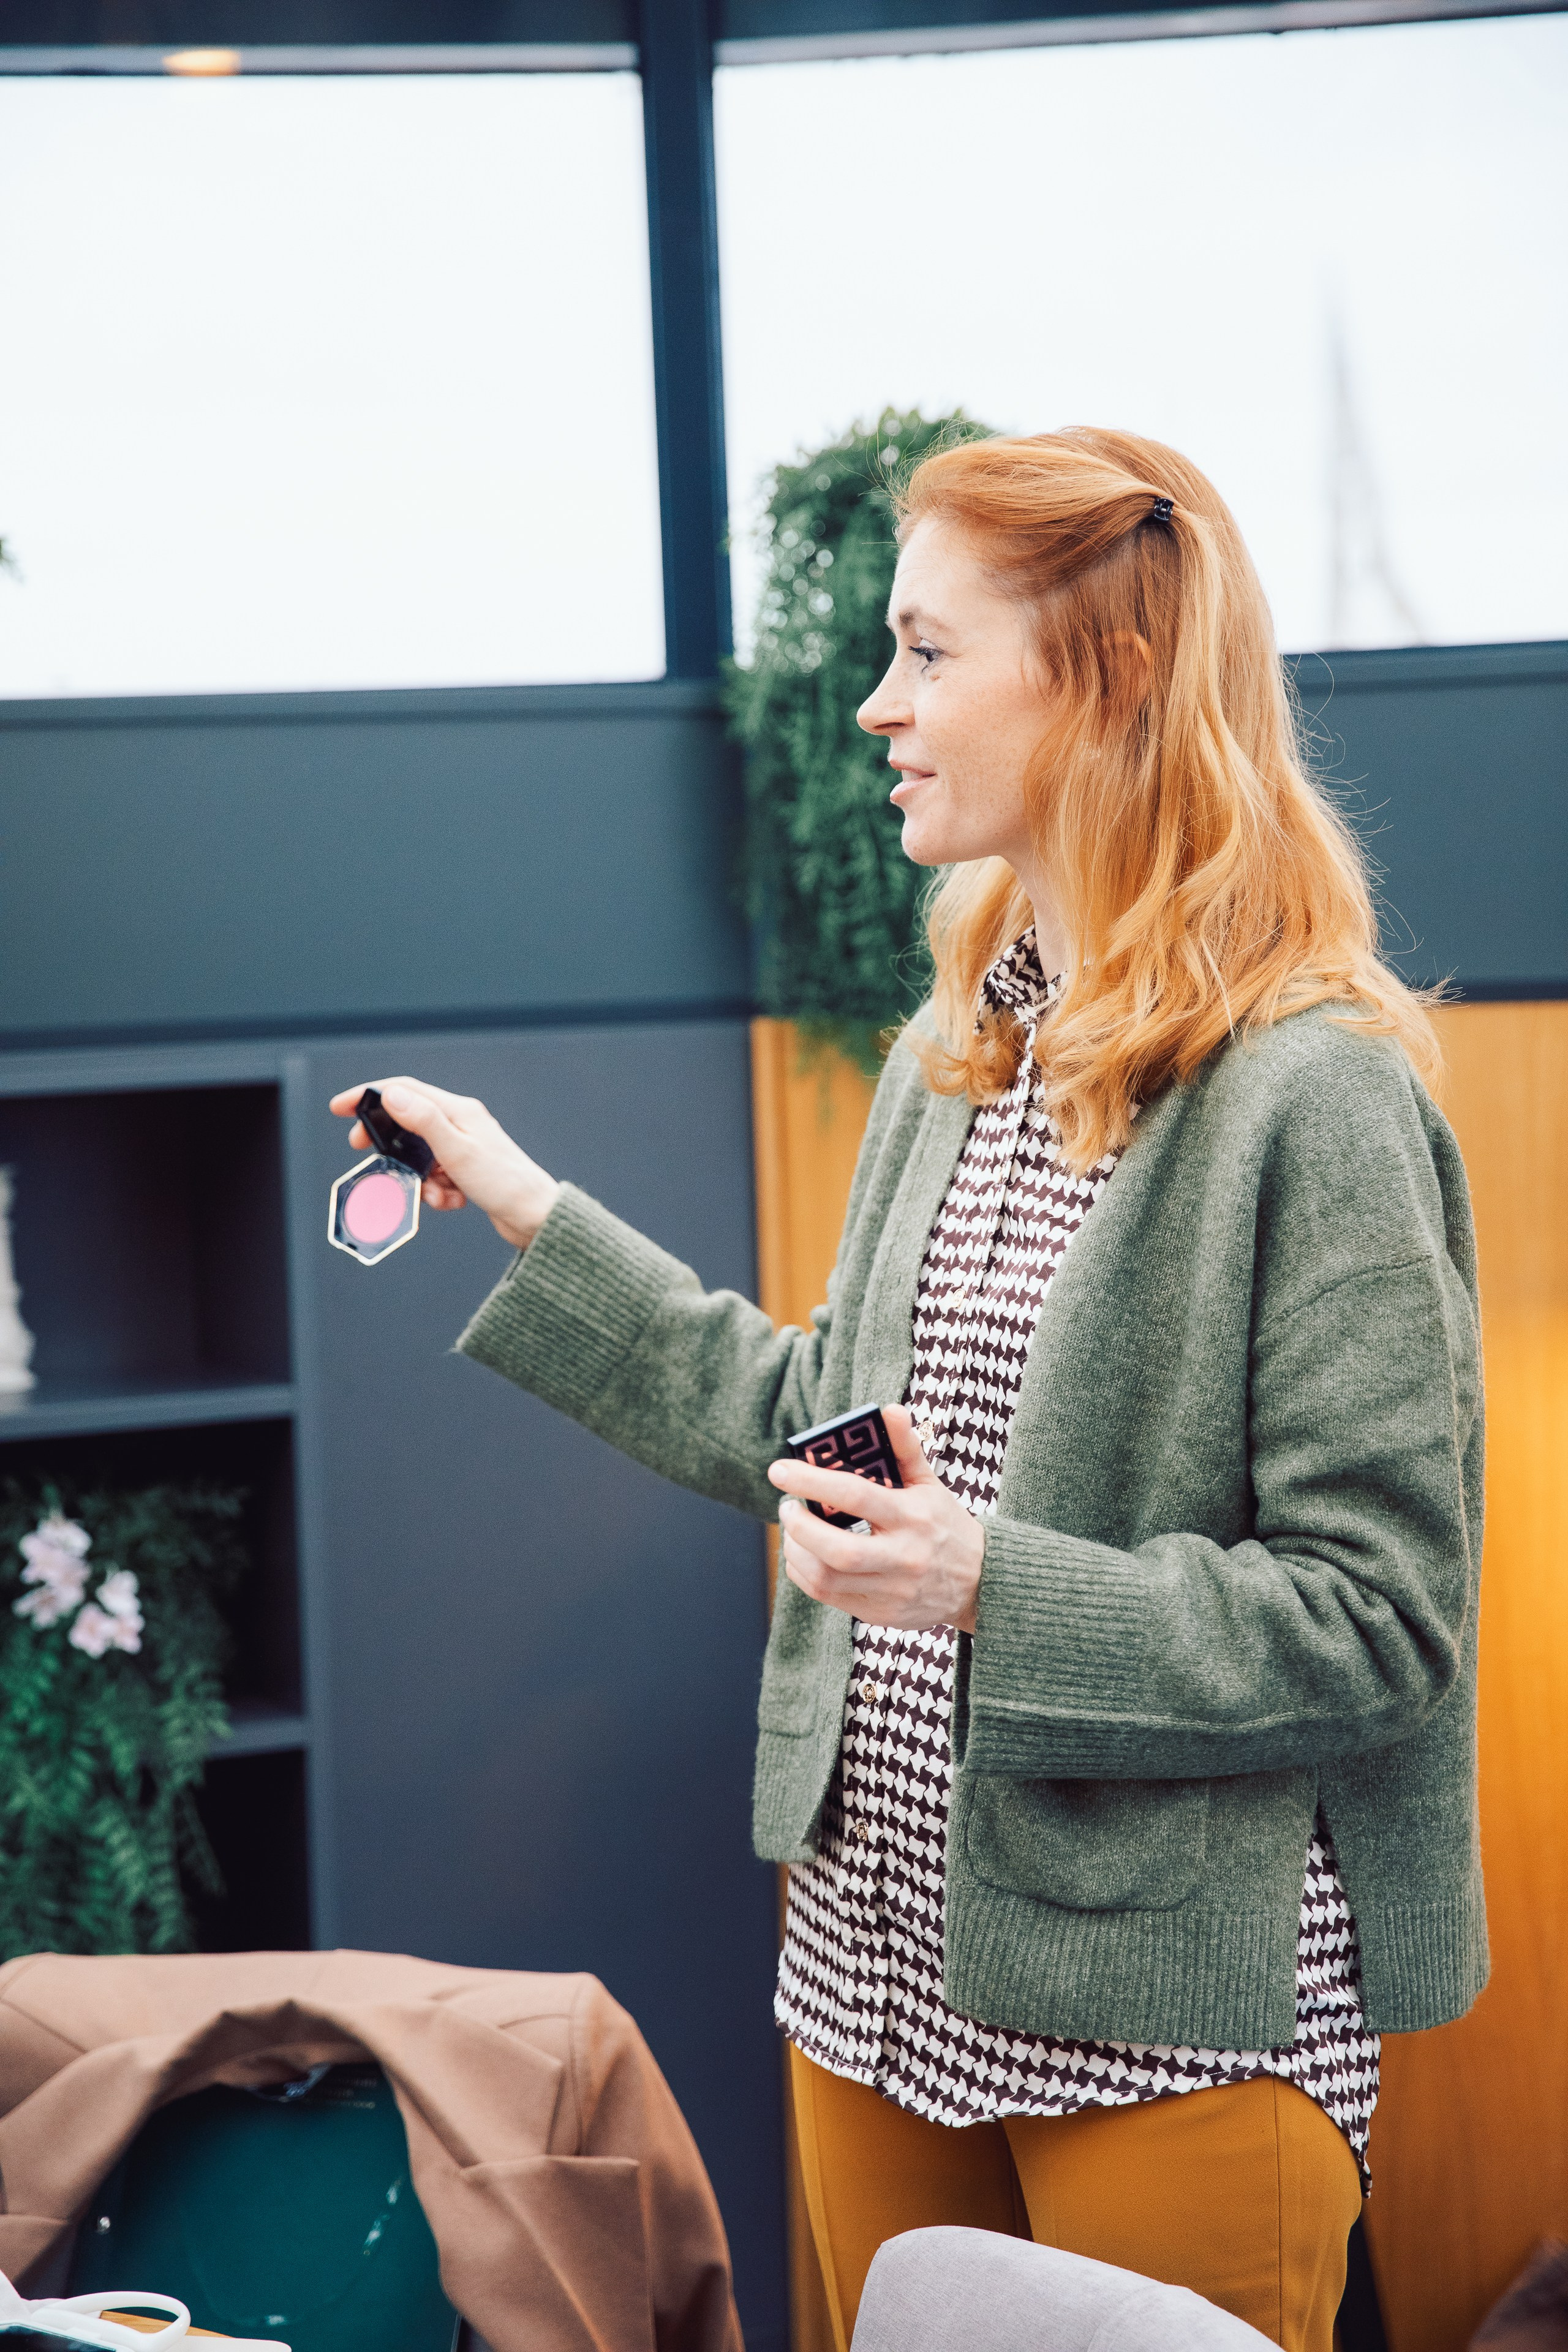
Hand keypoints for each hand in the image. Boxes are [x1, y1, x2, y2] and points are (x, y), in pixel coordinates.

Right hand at [329, 1078, 560, 1251]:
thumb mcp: (458, 1152)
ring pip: (421, 1156)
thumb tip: (392, 1094)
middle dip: (387, 1144)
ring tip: (434, 1195)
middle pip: (408, 1123)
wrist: (537, 1219)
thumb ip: (424, 1122)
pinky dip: (436, 1191)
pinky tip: (452, 1202)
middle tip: (368, 1157)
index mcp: (460, 1111)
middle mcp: (462, 1124)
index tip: (340, 1108)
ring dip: (418, 1178)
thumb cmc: (505, 1184)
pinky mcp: (468, 1172)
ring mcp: (465, 1147)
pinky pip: (436, 1177)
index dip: (370, 1095)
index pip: (405, 1090)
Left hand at [767, 1403, 983, 1633]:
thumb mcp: (930, 1485)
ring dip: (796, 1552)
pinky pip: (828, 1597)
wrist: (980, 1583)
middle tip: (787, 1506)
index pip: (856, 1495)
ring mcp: (891, 1591)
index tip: (779, 1470)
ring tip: (793, 1530)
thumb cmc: (946, 1525)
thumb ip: (905, 1449)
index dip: (812, 1481)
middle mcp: (903, 1557)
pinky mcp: (880, 1613)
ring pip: (826, 1579)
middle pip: (836, 1550)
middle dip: (799, 1527)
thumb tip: (889, 1411)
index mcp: (913, 1517)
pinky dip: (805, 1574)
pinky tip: (804, 1555)